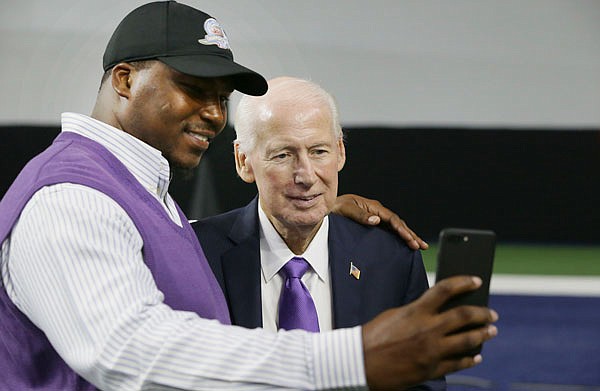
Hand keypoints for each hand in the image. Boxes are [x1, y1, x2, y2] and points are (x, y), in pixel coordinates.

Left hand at [332, 194, 427, 249]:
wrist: (326, 209)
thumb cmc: (334, 208)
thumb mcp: (345, 209)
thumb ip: (360, 215)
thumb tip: (377, 220)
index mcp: (373, 207)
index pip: (392, 219)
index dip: (402, 230)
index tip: (410, 239)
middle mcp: (377, 212)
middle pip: (398, 224)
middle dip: (410, 235)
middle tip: (421, 246)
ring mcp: (376, 218)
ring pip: (396, 228)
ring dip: (408, 237)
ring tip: (419, 246)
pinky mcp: (372, 226)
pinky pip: (389, 232)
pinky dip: (398, 238)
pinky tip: (404, 245)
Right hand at [362, 276, 498, 389]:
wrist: (360, 363)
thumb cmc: (374, 336)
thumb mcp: (396, 316)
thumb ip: (418, 311)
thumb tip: (439, 311)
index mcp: (416, 311)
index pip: (446, 289)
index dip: (464, 282)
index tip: (477, 280)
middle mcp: (427, 330)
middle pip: (464, 316)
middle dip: (482, 314)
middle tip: (492, 313)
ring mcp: (432, 351)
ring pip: (467, 340)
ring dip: (482, 335)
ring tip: (491, 331)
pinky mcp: (431, 370)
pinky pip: (458, 364)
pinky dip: (470, 359)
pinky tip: (476, 356)